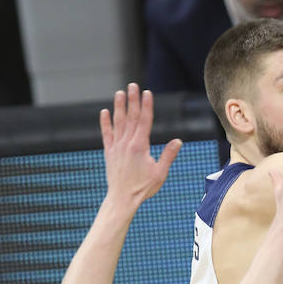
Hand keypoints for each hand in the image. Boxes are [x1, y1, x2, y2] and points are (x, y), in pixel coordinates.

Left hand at [100, 84, 181, 209]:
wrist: (122, 198)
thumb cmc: (142, 188)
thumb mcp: (160, 173)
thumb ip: (168, 156)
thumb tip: (178, 141)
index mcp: (140, 146)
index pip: (144, 121)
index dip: (146, 105)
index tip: (147, 93)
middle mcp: (126, 143)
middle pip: (131, 117)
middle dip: (133, 100)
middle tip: (133, 85)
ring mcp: (116, 147)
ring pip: (118, 122)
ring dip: (119, 106)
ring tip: (119, 93)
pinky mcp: (109, 152)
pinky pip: (107, 134)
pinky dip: (105, 123)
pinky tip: (104, 112)